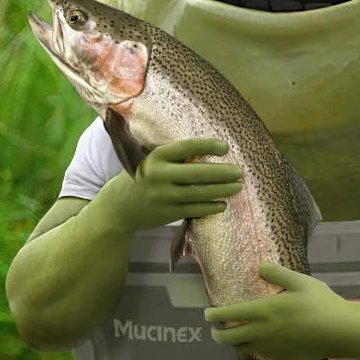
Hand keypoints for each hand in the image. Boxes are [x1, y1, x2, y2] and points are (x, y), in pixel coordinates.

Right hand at [104, 138, 244, 234]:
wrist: (119, 208)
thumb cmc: (140, 177)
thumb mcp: (149, 160)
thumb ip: (172, 156)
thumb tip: (206, 149)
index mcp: (155, 157)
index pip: (185, 148)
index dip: (207, 146)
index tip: (225, 146)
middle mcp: (159, 176)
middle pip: (198, 173)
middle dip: (222, 173)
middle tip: (240, 171)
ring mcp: (164, 197)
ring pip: (200, 193)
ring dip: (223, 190)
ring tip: (238, 187)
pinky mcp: (168, 213)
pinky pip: (195, 209)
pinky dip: (211, 206)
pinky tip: (223, 204)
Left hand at [203, 262, 352, 359]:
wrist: (341, 332)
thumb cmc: (322, 303)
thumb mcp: (301, 282)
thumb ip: (277, 274)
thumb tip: (260, 268)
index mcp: (263, 311)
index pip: (228, 315)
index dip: (213, 316)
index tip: (207, 314)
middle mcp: (261, 332)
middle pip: (227, 339)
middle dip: (216, 333)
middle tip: (216, 328)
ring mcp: (270, 347)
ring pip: (240, 349)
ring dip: (233, 342)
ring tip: (235, 334)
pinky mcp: (280, 357)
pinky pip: (257, 354)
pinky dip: (250, 348)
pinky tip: (257, 341)